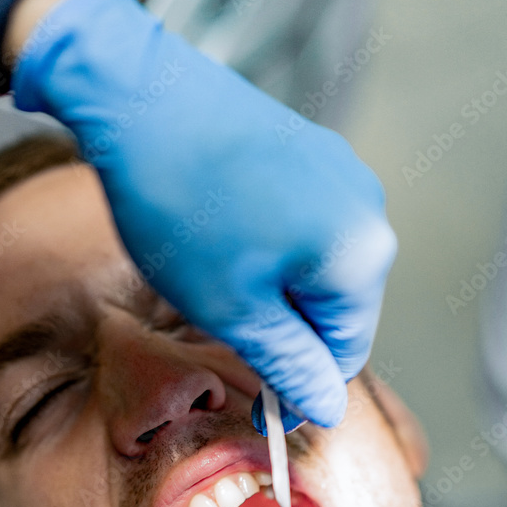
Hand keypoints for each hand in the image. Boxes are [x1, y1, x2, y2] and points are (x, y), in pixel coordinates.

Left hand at [11, 0, 395, 430]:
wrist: (138, 97)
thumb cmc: (181, 207)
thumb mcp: (234, 312)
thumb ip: (290, 366)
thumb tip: (328, 409)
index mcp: (361, 257)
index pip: (347, 353)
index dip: (298, 383)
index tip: (255, 395)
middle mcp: (368, 209)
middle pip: (336, 308)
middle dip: (284, 327)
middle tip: (221, 316)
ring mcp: (341, 173)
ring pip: (317, 268)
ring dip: (273, 288)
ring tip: (216, 269)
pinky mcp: (312, 151)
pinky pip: (305, 225)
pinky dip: (270, 247)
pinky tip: (223, 233)